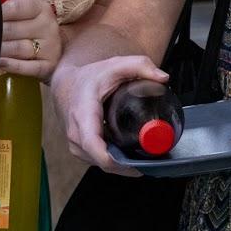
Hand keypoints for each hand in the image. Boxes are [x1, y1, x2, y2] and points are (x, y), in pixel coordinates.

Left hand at [0, 0, 60, 80]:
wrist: (55, 50)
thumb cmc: (32, 30)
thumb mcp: (25, 16)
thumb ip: (7, 13)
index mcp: (41, 9)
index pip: (15, 8)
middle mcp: (48, 26)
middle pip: (13, 29)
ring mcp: (50, 47)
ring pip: (18, 48)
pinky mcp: (49, 65)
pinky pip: (27, 66)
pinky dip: (11, 65)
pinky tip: (0, 62)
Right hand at [51, 55, 167, 174]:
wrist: (67, 86)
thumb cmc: (90, 77)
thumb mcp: (115, 65)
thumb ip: (140, 65)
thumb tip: (163, 78)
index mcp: (83, 114)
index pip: (93, 144)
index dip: (113, 159)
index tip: (137, 164)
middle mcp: (76, 134)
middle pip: (103, 160)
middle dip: (129, 164)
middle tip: (154, 156)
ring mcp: (77, 146)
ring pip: (103, 164)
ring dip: (124, 165)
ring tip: (146, 155)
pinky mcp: (81, 152)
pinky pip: (101, 162)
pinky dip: (117, 162)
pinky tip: (132, 155)